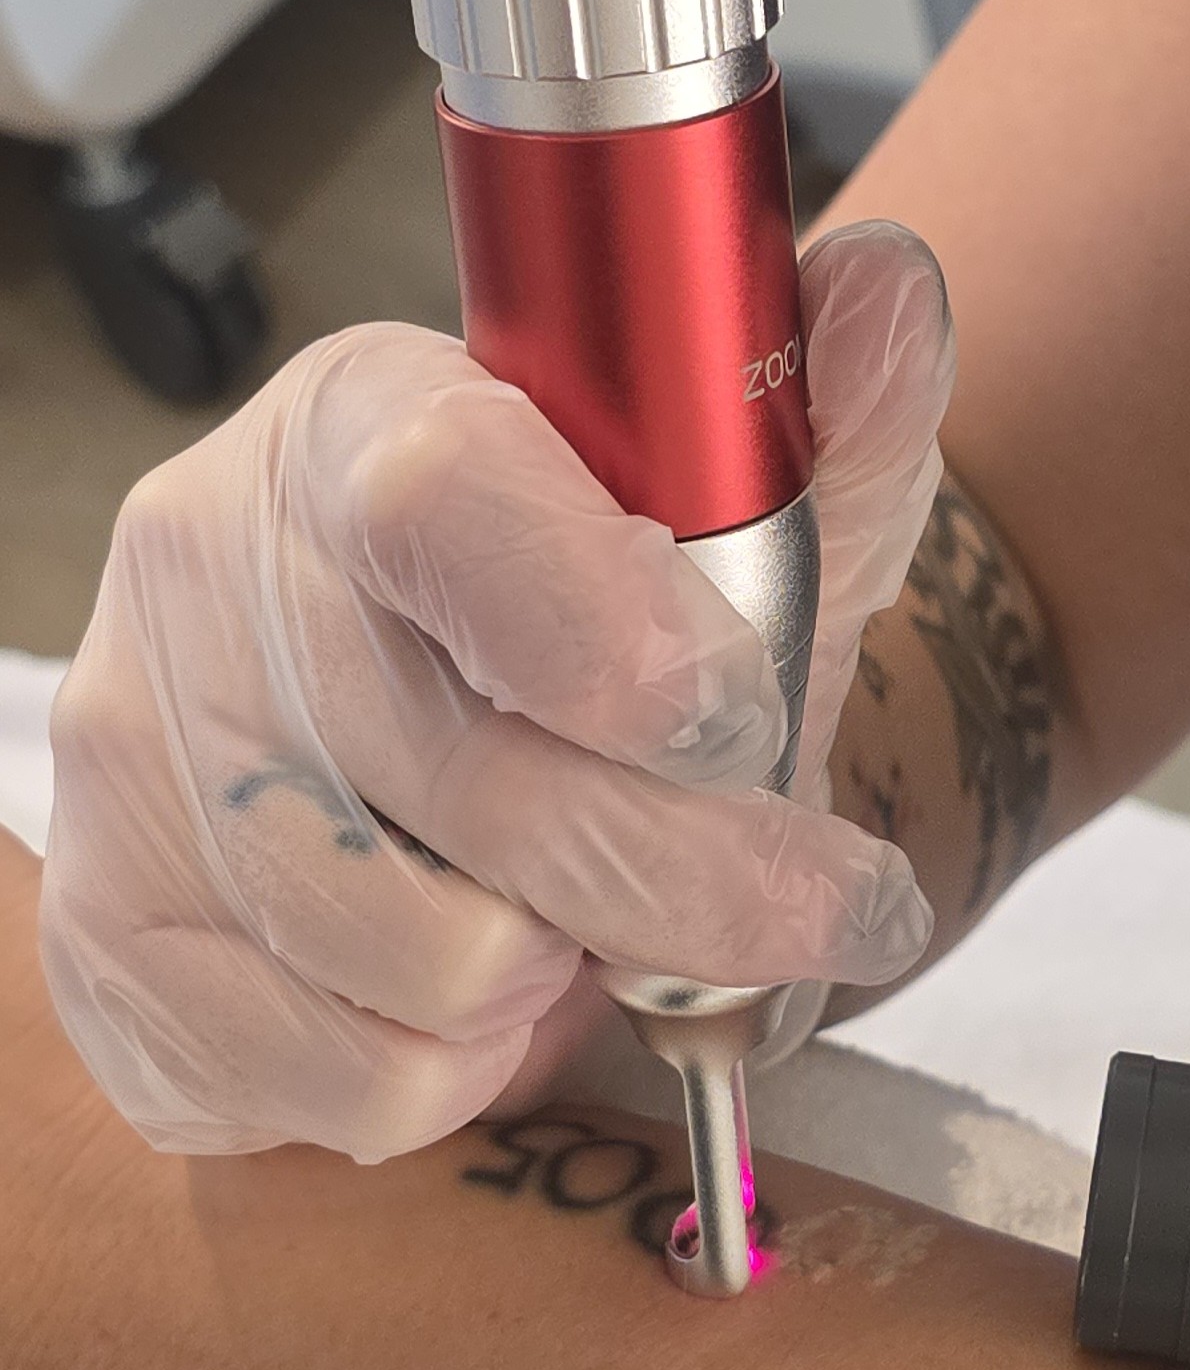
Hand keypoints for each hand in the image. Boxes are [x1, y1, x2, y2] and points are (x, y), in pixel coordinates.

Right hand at [40, 220, 953, 1163]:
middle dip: (702, 876)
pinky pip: (353, 1076)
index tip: (739, 717)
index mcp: (368, 422)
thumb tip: (896, 292)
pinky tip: (487, 980)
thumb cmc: (615, 603)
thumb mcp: (745, 508)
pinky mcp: (114, 941)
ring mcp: (141, 762)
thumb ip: (831, 415)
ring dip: (575, 967)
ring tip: (590, 904)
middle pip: (484, 785)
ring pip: (436, 958)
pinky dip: (471, 1064)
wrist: (452, 716)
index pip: (449, 505)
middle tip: (824, 901)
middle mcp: (215, 570)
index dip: (609, 633)